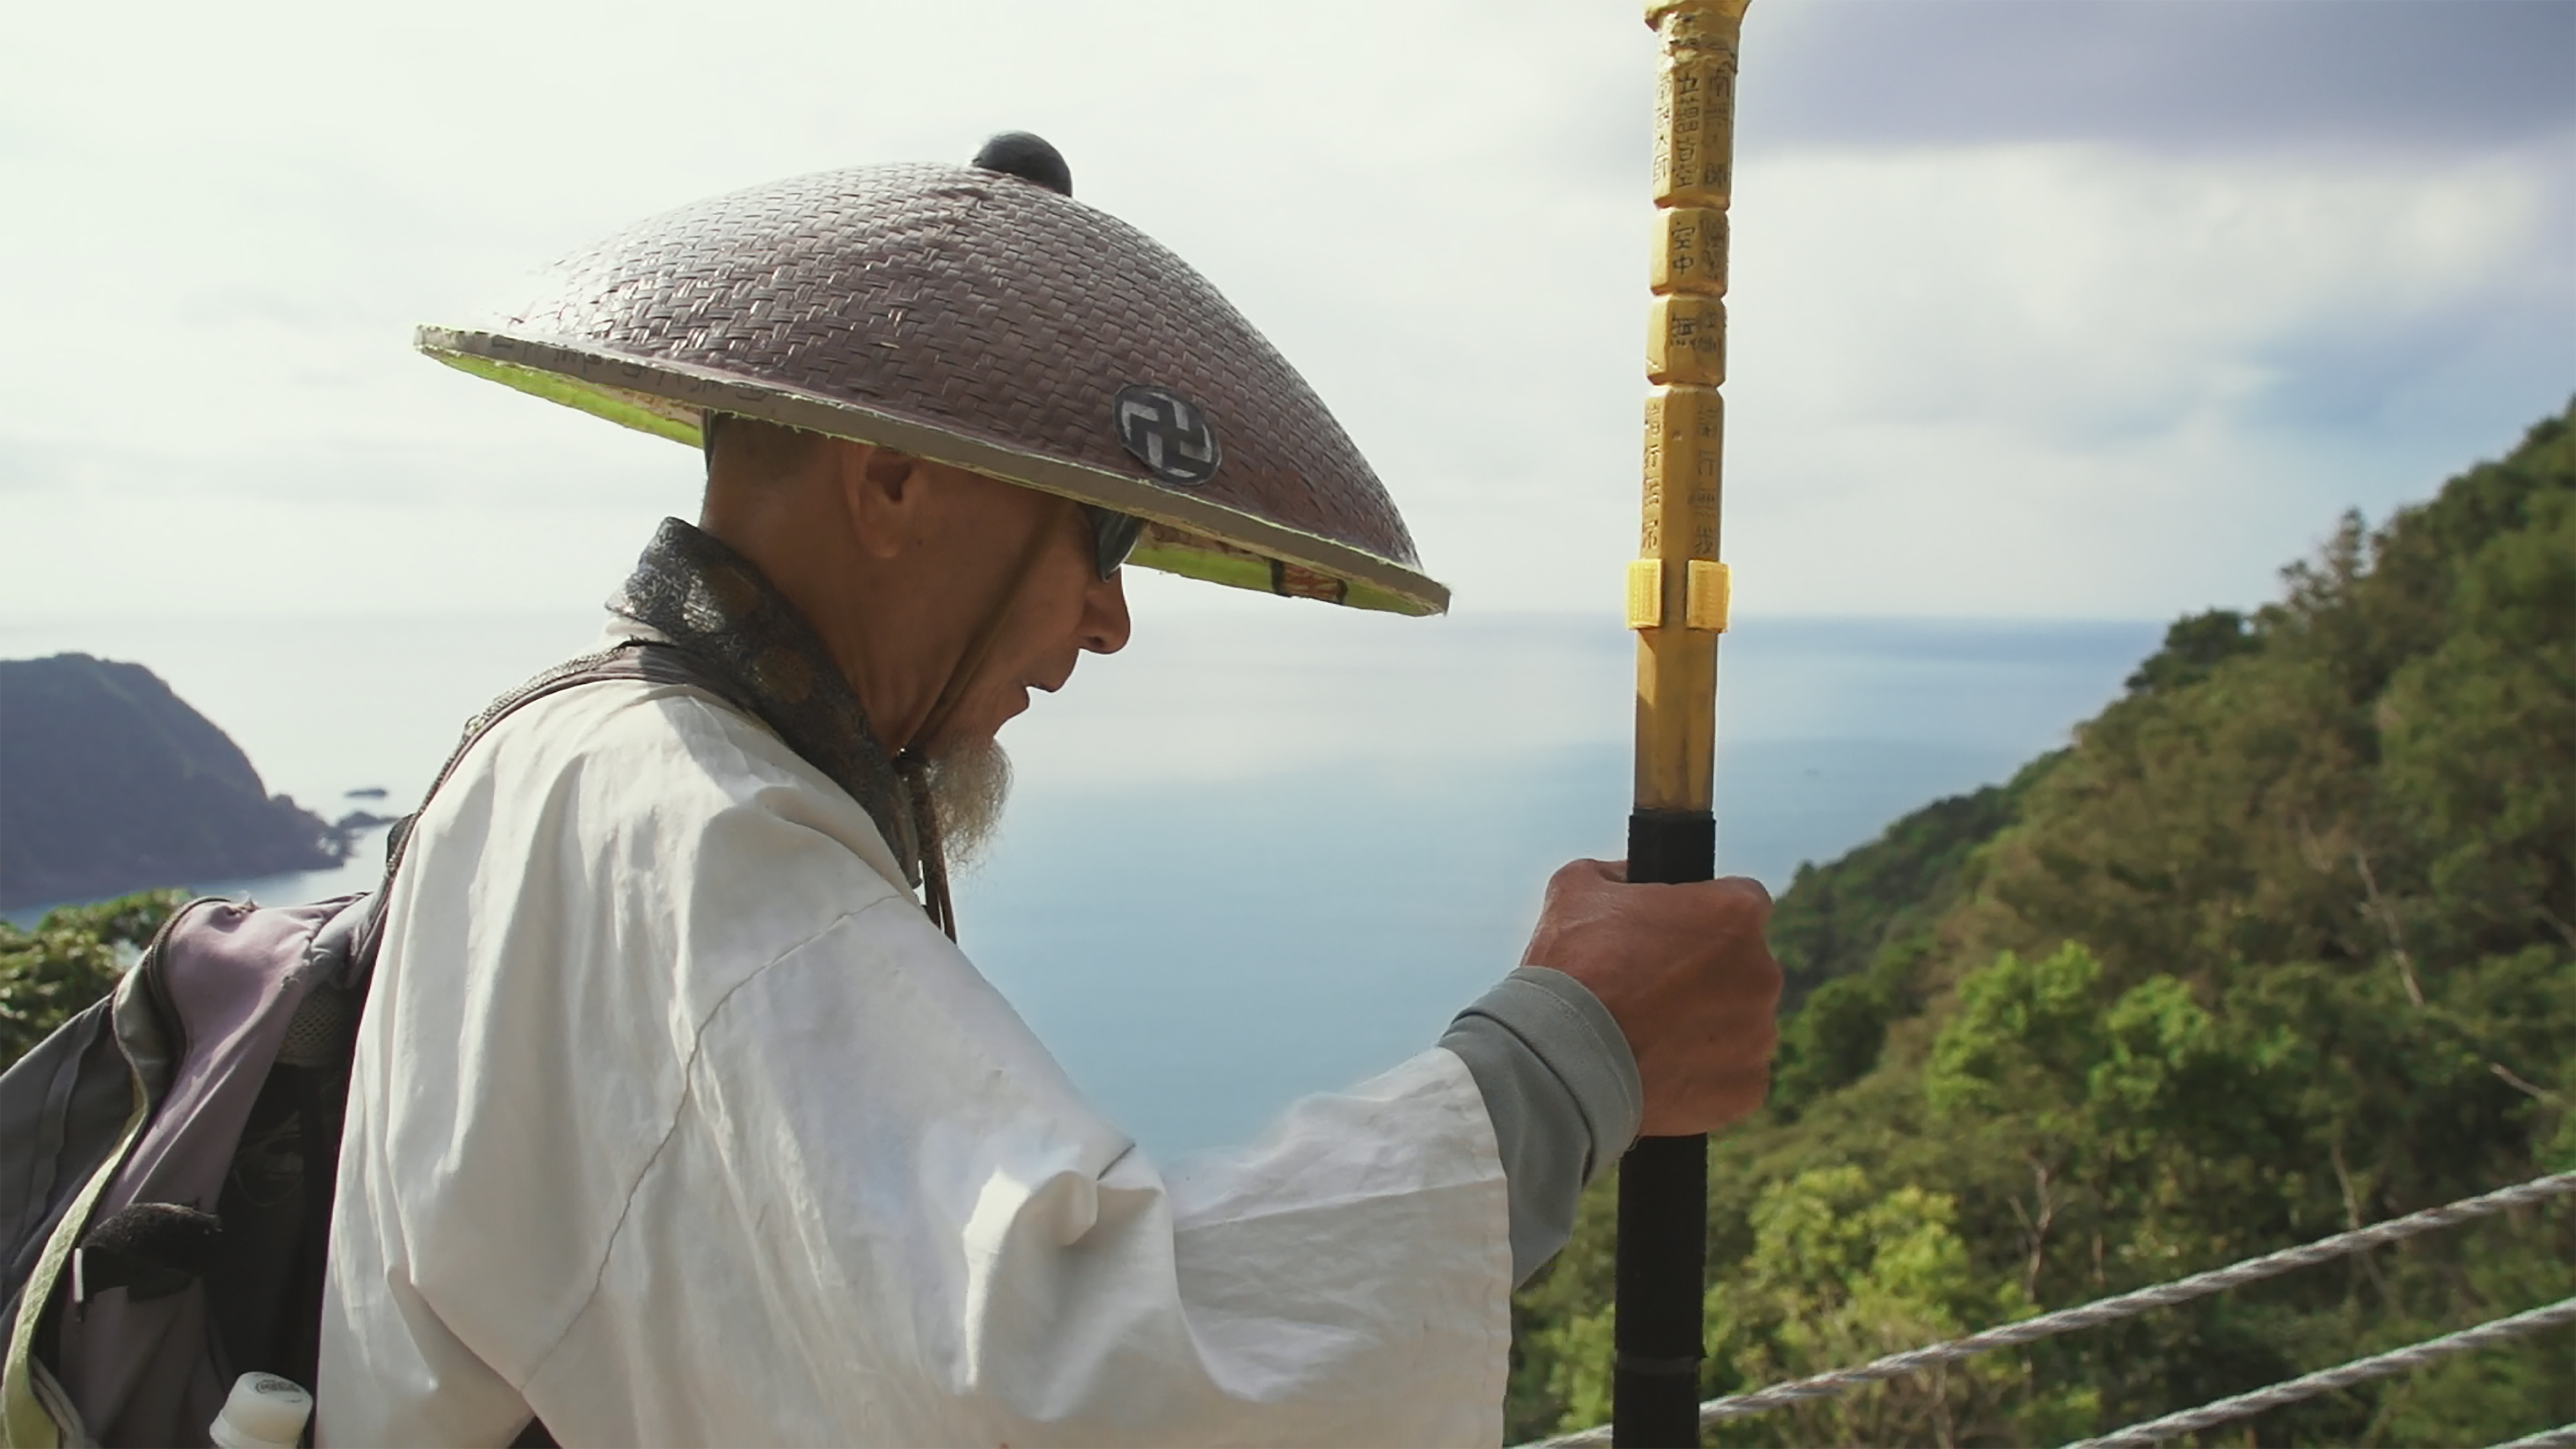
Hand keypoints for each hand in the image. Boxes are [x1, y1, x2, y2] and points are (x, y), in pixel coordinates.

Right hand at [1520, 859, 1780, 1137]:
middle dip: (1707, 974)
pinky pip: (1735, 1075)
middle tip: (1652, 988)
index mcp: (1736, 914)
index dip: (1705, 916)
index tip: (1675, 934)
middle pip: (1744, 966)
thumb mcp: (1577, 888)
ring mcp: (1759, 1035)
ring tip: (1651, 1035)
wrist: (1561, 1062)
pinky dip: (1705, 1075)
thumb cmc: (1570, 968)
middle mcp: (1762, 973)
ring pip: (1741, 1023)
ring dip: (1708, 1025)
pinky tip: (1662, 1071)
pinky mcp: (1748, 1089)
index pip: (1741, 901)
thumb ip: (1619, 873)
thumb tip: (1632, 876)